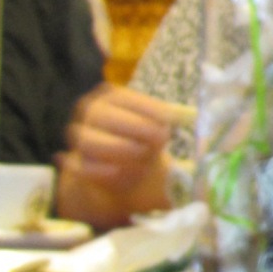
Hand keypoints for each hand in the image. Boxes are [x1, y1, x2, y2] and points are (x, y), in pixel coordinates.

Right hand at [55, 85, 175, 228]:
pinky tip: (127, 175)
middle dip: (135, 128)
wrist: (126, 173)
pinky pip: (86, 168)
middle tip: (161, 141)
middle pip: (102, 116)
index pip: (122, 96)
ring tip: (145, 159)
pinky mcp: (77, 166)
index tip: (170, 121)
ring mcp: (79, 139)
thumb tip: (195, 115)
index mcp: (110, 96)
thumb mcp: (159, 127)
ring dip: (122, 150)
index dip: (147, 109)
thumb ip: (172, 121)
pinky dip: (107, 172)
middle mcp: (90, 113)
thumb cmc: (146, 142)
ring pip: (90, 141)